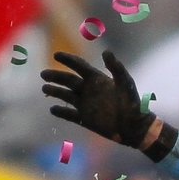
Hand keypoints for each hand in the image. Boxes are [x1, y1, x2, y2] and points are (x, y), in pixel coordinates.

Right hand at [40, 51, 154, 147]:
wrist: (135, 128)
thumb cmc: (133, 104)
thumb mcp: (125, 84)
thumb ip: (116, 68)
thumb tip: (106, 51)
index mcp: (97, 79)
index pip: (79, 66)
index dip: (68, 59)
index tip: (56, 55)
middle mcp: (89, 90)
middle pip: (68, 80)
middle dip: (56, 76)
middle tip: (43, 74)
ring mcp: (86, 105)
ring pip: (66, 96)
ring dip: (55, 92)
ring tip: (45, 88)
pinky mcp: (85, 119)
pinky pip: (69, 115)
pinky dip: (61, 112)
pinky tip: (53, 109)